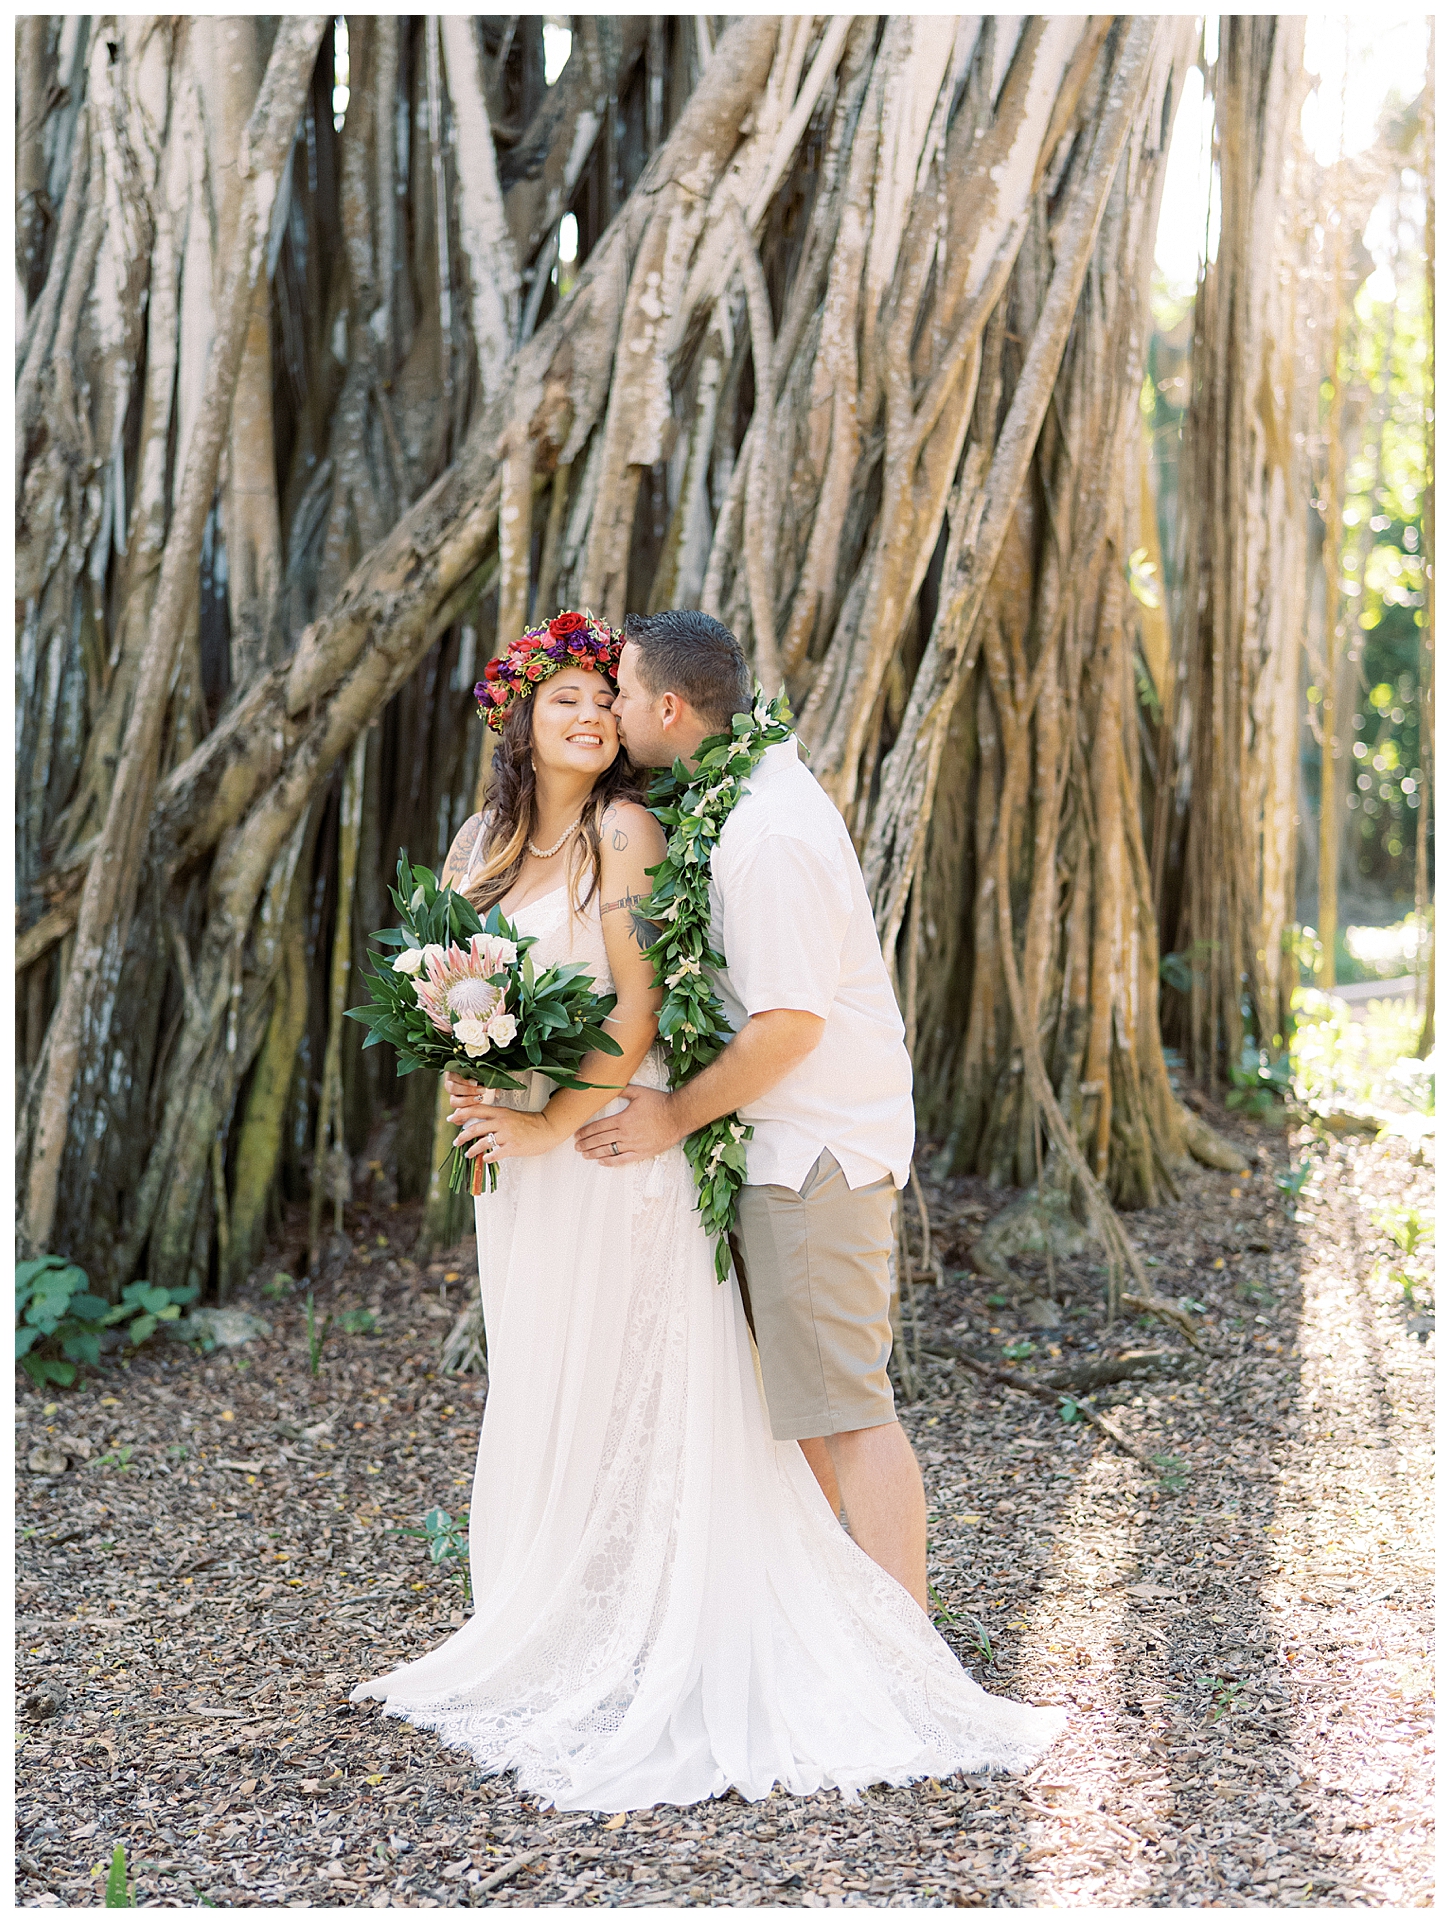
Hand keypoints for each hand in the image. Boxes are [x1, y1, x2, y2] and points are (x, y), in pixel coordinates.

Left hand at [445, 1075, 561, 1162]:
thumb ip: (496, 1118)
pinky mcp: (513, 1147)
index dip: (461, 1113)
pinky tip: (484, 1159)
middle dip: (462, 1136)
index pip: (476, 1109)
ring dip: (472, 1150)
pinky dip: (487, 1158)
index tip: (451, 1119)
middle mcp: (502, 1122)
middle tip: (456, 1142)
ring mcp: (507, 1135)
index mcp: (500, 1112)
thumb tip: (479, 1123)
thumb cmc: (530, 1122)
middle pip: (475, 1127)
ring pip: (482, 1142)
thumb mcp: (511, 1115)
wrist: (548, 1128)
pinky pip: (495, 1154)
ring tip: (467, 1154)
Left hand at [573, 1086, 679, 1166]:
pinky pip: (622, 1160)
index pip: (598, 1127)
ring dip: (594, 1153)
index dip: (586, 1131)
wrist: (678, 1116)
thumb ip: (623, 1090)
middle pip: (600, 1140)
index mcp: (622, 1119)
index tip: (577, 1134)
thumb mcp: (639, 1092)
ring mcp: (633, 1144)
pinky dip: (611, 1162)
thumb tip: (610, 1086)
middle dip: (586, 1144)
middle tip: (576, 1146)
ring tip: (585, 1155)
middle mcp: (625, 1133)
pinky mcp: (642, 1152)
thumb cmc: (660, 1103)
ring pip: (608, 1151)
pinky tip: (602, 1162)